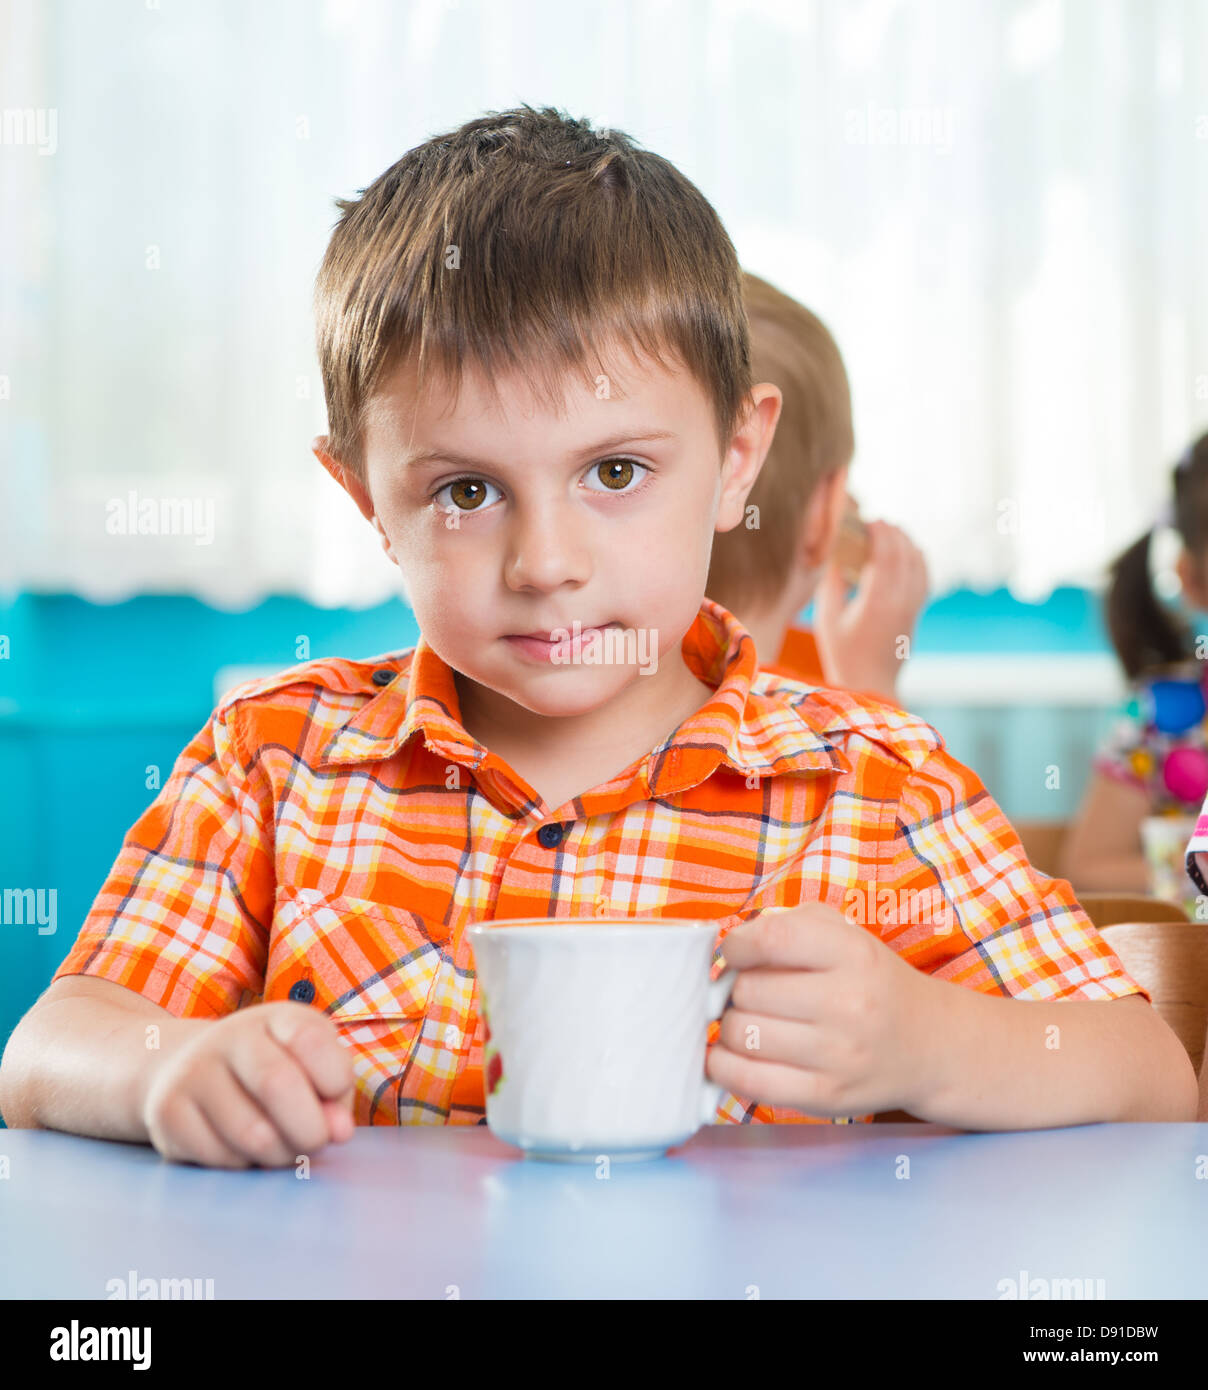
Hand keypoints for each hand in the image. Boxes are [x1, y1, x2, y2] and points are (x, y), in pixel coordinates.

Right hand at [140, 1001, 355, 1167]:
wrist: (190, 1069)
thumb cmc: (275, 1070)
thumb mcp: (312, 1065)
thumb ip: (336, 1093)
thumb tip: (339, 1132)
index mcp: (276, 1017)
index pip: (310, 1039)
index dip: (335, 1078)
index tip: (335, 1093)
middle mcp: (230, 1036)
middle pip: (277, 1084)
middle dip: (310, 1129)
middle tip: (316, 1142)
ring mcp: (193, 1072)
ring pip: (252, 1134)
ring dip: (280, 1155)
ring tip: (283, 1147)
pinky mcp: (167, 1113)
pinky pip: (221, 1158)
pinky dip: (244, 1165)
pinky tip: (243, 1148)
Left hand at [705, 904, 943, 1117]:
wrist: (929, 1044)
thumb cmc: (870, 982)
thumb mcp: (844, 933)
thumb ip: (787, 923)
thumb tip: (729, 949)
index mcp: (853, 953)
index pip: (771, 939)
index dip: (737, 946)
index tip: (736, 953)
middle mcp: (849, 1003)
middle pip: (747, 991)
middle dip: (735, 990)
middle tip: (750, 994)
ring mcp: (838, 1055)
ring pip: (741, 1035)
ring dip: (732, 1027)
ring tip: (751, 1023)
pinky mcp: (826, 1096)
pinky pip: (748, 1081)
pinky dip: (724, 1066)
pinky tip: (731, 1055)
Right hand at [813, 519, 927, 701]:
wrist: (870, 684)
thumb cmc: (843, 655)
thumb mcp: (828, 619)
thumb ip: (831, 584)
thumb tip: (832, 554)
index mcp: (877, 601)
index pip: (885, 555)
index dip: (880, 533)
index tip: (870, 519)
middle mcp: (900, 601)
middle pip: (904, 554)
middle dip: (894, 533)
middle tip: (879, 522)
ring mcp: (912, 608)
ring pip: (919, 564)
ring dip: (907, 543)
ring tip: (893, 532)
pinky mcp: (916, 614)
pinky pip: (924, 578)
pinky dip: (919, 560)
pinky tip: (910, 552)